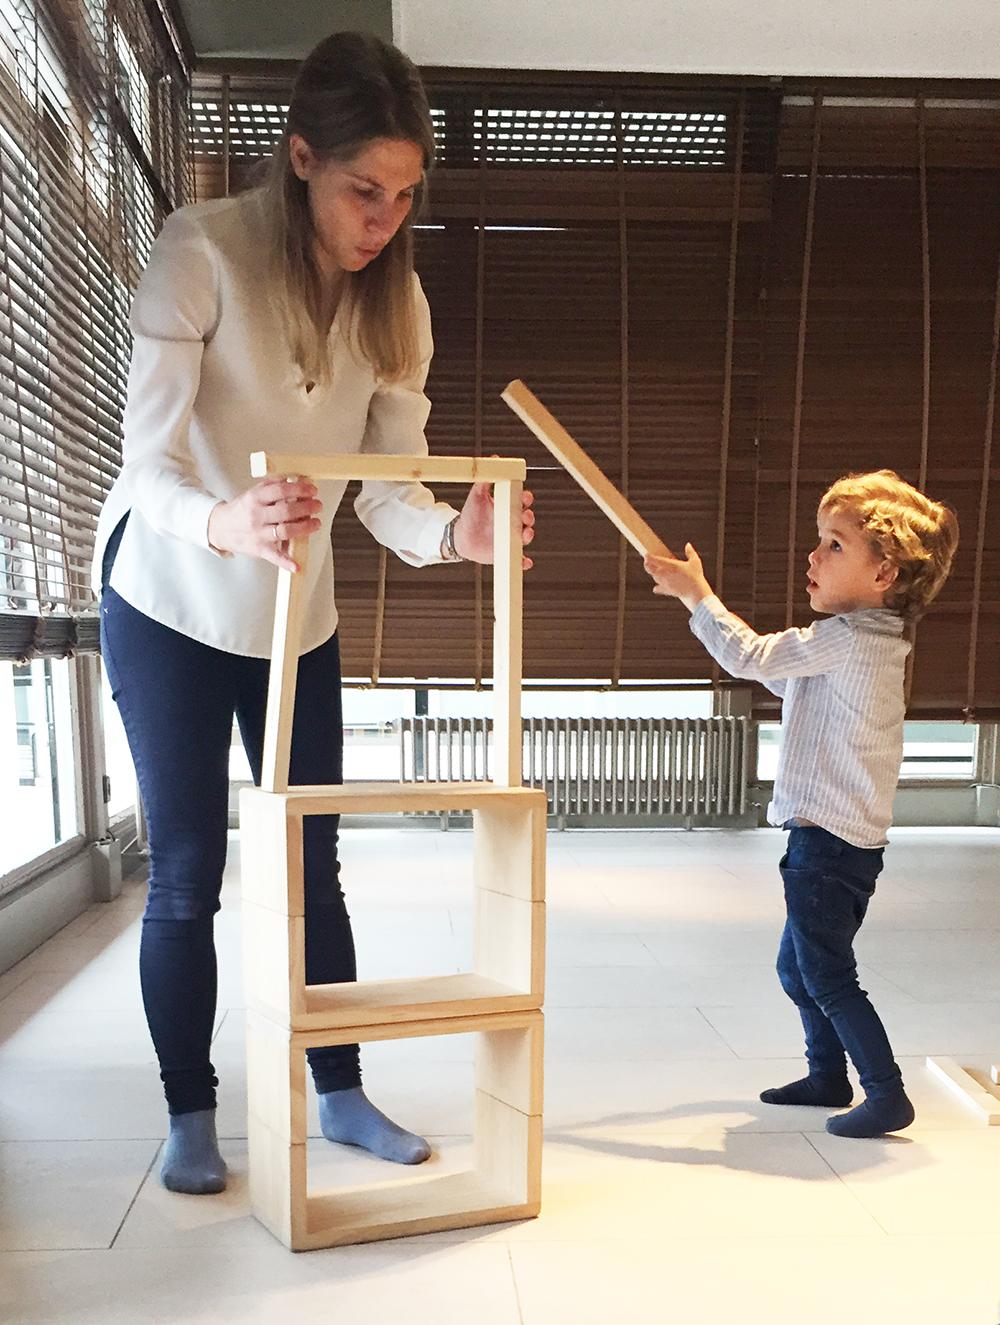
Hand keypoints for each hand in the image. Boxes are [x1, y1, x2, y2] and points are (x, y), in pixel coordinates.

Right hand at [208, 476, 322, 572]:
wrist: (220, 528)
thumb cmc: (242, 510)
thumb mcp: (253, 493)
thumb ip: (272, 485)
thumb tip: (293, 478)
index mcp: (255, 498)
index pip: (280, 491)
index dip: (299, 489)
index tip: (312, 490)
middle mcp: (256, 515)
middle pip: (285, 511)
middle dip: (306, 507)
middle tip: (317, 505)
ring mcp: (258, 534)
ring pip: (284, 531)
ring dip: (304, 527)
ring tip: (316, 523)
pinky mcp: (260, 549)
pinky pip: (274, 556)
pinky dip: (286, 562)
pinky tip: (297, 566)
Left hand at [452, 478, 534, 569]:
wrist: (461, 537)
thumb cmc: (471, 514)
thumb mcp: (477, 495)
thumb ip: (485, 480)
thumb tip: (494, 459)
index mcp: (508, 508)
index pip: (522, 502)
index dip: (526, 498)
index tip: (524, 497)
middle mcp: (512, 523)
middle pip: (527, 519)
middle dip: (529, 517)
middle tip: (525, 516)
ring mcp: (511, 538)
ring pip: (526, 537)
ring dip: (529, 535)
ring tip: (526, 534)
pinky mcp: (507, 553)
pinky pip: (519, 559)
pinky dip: (524, 562)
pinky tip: (525, 562)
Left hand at [644, 543, 712, 611]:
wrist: (696, 592)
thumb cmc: (696, 576)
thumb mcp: (695, 561)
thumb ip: (690, 552)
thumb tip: (688, 545)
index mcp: (670, 564)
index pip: (653, 559)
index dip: (648, 557)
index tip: (647, 555)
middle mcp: (664, 573)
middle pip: (649, 569)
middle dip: (647, 565)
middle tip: (647, 562)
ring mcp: (664, 582)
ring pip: (654, 577)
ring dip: (654, 574)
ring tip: (657, 571)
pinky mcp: (666, 591)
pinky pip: (657, 589)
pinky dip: (657, 587)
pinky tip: (658, 586)